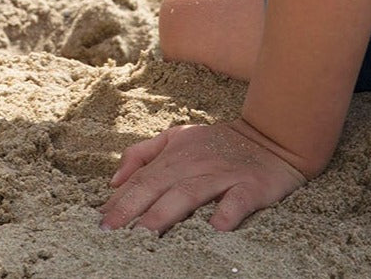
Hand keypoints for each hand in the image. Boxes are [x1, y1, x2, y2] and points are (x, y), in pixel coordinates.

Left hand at [100, 118, 308, 232]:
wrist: (270, 136)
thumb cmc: (217, 143)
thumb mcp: (175, 138)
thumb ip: (143, 154)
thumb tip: (114, 180)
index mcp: (174, 155)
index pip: (141, 179)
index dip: (120, 200)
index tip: (101, 221)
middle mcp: (193, 163)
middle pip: (158, 186)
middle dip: (132, 208)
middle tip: (113, 232)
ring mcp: (222, 174)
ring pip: (190, 193)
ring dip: (166, 213)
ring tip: (146, 233)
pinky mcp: (251, 185)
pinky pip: (237, 201)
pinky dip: (226, 212)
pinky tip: (215, 228)